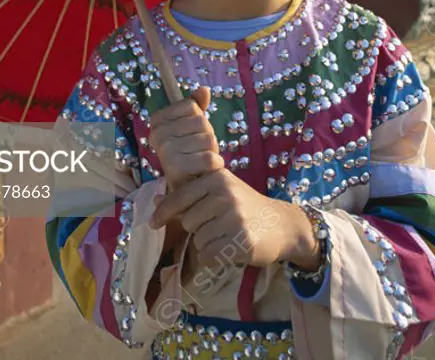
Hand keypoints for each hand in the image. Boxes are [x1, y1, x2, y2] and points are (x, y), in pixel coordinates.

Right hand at [149, 86, 223, 191]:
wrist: (187, 191)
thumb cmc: (191, 155)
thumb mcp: (192, 128)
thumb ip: (196, 107)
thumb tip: (204, 90)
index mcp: (157, 121)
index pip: (191, 106)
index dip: (198, 120)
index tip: (190, 135)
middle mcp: (157, 134)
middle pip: (201, 121)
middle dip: (207, 136)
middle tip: (198, 152)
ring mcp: (165, 150)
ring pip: (208, 138)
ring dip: (211, 151)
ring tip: (201, 162)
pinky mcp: (176, 168)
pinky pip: (209, 157)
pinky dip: (215, 164)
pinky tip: (206, 171)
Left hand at [150, 169, 320, 270]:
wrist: (282, 224)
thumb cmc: (247, 206)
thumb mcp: (221, 192)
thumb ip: (190, 194)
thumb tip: (156, 200)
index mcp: (217, 177)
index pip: (180, 196)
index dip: (164, 212)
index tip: (152, 223)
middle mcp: (224, 194)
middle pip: (188, 221)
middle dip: (198, 228)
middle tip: (218, 226)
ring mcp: (233, 217)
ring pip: (198, 240)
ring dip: (208, 243)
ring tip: (227, 235)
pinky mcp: (241, 240)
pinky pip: (209, 255)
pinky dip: (215, 257)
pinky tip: (230, 248)